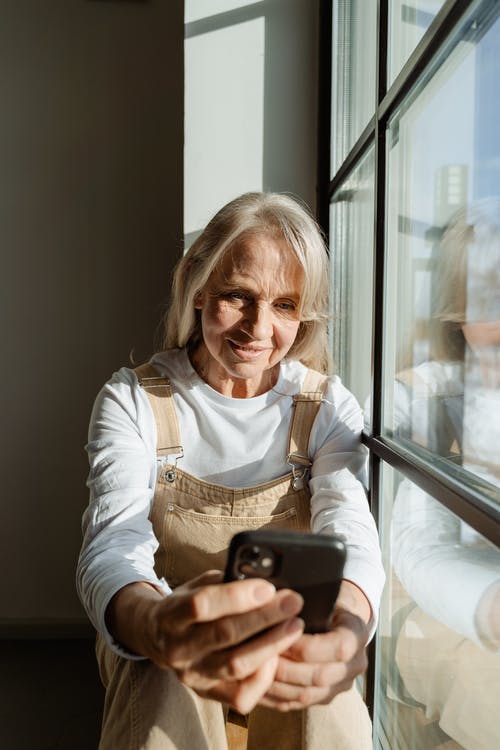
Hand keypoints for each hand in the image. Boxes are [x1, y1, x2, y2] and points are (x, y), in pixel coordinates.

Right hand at [106, 571, 304, 712]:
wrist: (158, 638)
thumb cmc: (187, 605)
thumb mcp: (196, 585)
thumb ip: (223, 582)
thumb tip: (262, 578)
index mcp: (170, 615)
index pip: (202, 605)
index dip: (237, 596)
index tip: (268, 587)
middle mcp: (178, 648)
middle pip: (225, 634)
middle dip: (264, 616)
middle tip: (293, 602)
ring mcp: (193, 675)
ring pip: (236, 665)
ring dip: (271, 644)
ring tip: (295, 626)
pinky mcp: (208, 695)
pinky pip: (241, 695)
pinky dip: (263, 676)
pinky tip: (279, 657)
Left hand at [259, 580, 370, 710]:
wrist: (338, 617)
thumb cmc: (325, 600)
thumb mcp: (323, 593)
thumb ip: (308, 600)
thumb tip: (280, 601)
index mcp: (357, 635)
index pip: (336, 648)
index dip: (303, 645)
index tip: (276, 634)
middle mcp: (354, 665)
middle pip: (319, 676)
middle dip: (285, 667)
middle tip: (257, 654)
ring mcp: (339, 685)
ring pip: (306, 694)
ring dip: (276, 684)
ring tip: (252, 669)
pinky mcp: (323, 698)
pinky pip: (296, 704)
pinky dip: (273, 695)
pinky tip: (253, 683)